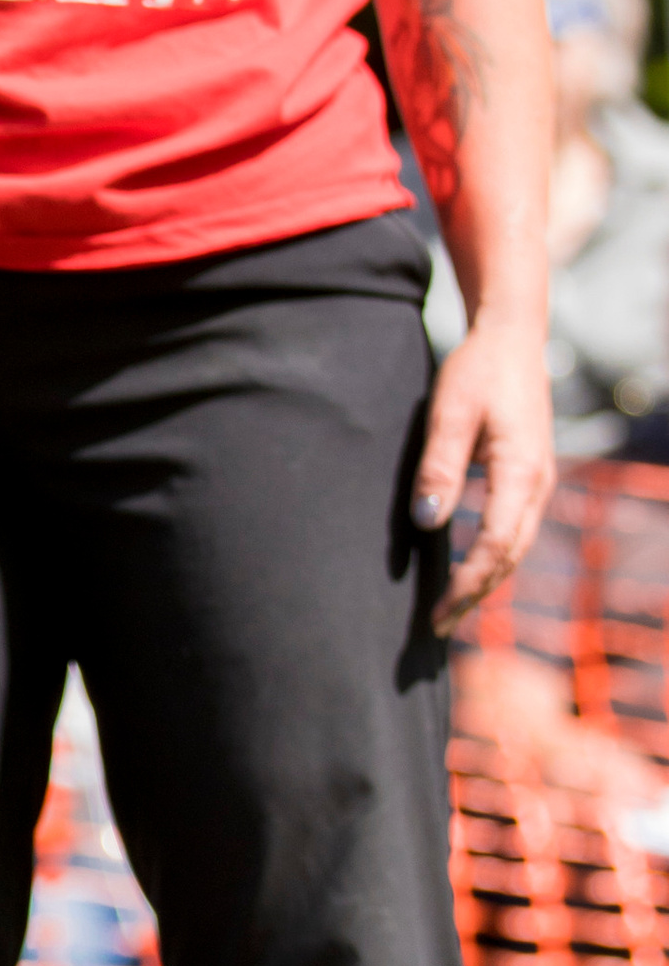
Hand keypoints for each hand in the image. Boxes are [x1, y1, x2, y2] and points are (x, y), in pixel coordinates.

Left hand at [413, 310, 553, 630]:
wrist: (512, 338)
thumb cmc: (477, 371)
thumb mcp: (449, 415)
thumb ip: (439, 467)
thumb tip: (426, 520)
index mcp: (520, 472)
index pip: (494, 546)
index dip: (466, 584)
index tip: (436, 611)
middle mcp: (538, 484)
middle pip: (510, 557)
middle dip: (475, 595)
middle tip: (439, 627)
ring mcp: (539, 482)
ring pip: (515, 547)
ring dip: (486, 581)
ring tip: (452, 610)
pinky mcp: (530, 477)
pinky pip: (515, 530)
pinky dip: (494, 558)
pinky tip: (470, 571)